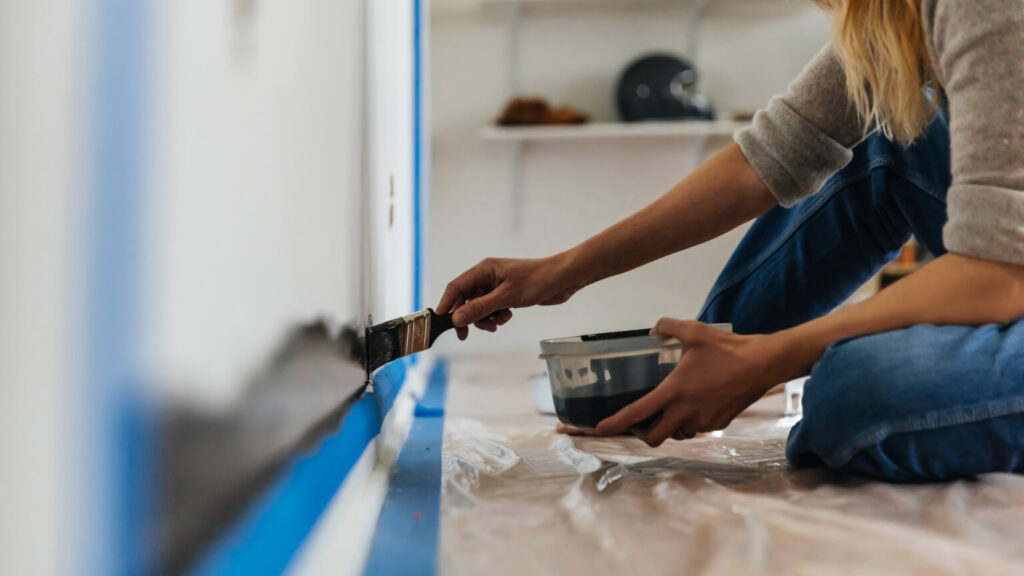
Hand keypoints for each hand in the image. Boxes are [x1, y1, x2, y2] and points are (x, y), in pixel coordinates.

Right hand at [437, 253, 580, 339]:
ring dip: (485, 318)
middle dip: (468, 317)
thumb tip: (457, 318)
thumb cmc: (537, 280)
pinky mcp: (506, 294)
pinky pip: (492, 309)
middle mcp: (487, 276)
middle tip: (465, 334)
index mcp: (484, 269)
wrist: (563, 279)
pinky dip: (496, 316)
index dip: (446, 304)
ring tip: (498, 322)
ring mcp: (497, 286)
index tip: (440, 320)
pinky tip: (507, 317)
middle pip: (466, 300)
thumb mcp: (506, 297)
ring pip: (479, 307)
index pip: (456, 287)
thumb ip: (480, 308)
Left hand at [594, 318, 796, 446]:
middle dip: (642, 433)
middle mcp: (686, 412)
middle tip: (640, 421)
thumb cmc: (727, 348)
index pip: (637, 413)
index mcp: (674, 392)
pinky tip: (695, 403)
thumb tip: (654, 329)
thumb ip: (668, 327)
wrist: (763, 364)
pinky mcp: (718, 425)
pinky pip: (695, 429)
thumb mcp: (694, 331)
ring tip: (670, 407)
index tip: (597, 430)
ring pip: (676, 434)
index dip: (614, 424)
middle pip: (653, 437)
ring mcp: (703, 422)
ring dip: (668, 426)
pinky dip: (688, 422)